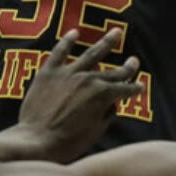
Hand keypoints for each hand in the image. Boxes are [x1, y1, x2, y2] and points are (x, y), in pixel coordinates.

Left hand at [19, 29, 142, 162]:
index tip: (140, 86)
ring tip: (116, 32)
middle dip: (127, 67)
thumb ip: (106, 115)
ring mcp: (69, 73)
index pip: (125, 89)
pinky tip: (74, 33)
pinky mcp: (50, 71)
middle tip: (134, 61)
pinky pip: (60, 51)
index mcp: (102, 95)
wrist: (36, 141)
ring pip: (92, 53)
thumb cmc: (66, 143)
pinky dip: (67, 41)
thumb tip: (111, 105)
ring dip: (106, 42)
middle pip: (113, 71)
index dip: (134, 89)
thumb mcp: (95, 133)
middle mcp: (89, 79)